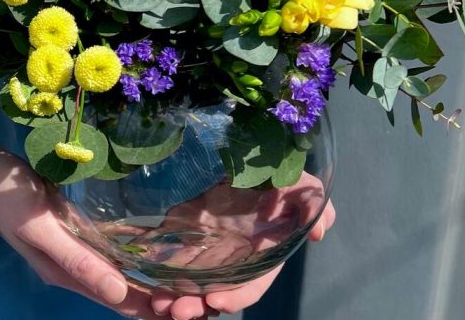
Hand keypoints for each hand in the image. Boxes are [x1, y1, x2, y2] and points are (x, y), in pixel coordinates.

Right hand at [0, 145, 334, 319]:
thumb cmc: (8, 196)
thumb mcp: (38, 228)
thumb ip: (76, 260)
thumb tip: (120, 295)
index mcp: (69, 273)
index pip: (122, 302)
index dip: (154, 309)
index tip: (192, 309)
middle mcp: (80, 264)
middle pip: (129, 290)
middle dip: (164, 296)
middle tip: (205, 294)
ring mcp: (83, 243)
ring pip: (128, 269)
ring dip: (157, 277)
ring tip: (194, 276)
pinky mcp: (85, 222)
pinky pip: (120, 245)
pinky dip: (143, 253)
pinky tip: (164, 245)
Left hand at [137, 173, 336, 318]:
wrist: (253, 159)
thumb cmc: (283, 176)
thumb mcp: (304, 187)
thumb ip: (313, 207)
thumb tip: (318, 232)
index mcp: (264, 255)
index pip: (251, 285)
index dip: (236, 296)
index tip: (216, 303)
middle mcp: (235, 257)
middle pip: (216, 291)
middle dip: (196, 305)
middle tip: (175, 312)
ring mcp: (211, 245)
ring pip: (192, 280)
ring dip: (176, 296)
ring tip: (158, 305)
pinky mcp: (189, 229)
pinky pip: (174, 253)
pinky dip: (162, 268)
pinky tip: (147, 274)